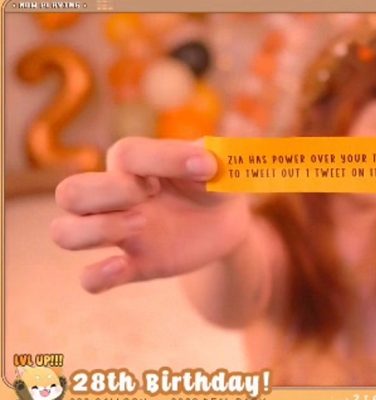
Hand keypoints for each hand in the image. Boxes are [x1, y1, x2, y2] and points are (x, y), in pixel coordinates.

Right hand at [52, 137, 250, 292]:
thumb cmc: (214, 182)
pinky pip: (89, 279)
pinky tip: (122, 266)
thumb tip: (205, 164)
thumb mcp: (219, 164)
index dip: (163, 158)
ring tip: (141, 224)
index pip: (125, 154)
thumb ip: (212, 157)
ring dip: (95, 230)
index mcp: (135, 163)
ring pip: (64, 233)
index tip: (205, 166)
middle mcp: (115, 197)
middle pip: (69, 192)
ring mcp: (119, 233)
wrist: (225, 221)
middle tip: (148, 196)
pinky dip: (96, 276)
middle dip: (105, 193)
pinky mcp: (132, 266)